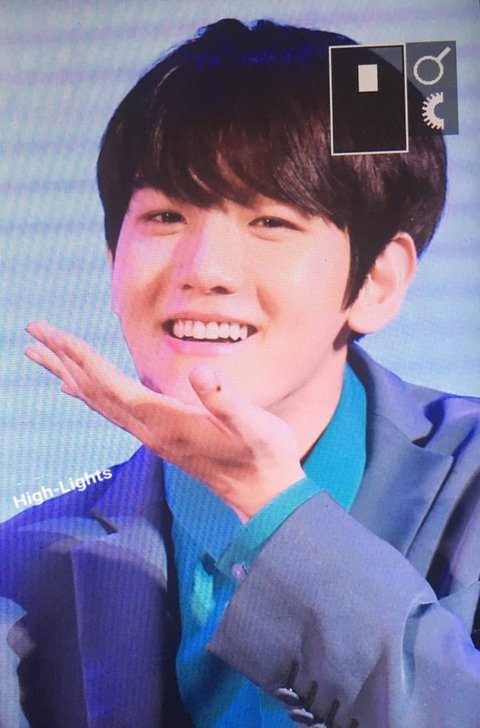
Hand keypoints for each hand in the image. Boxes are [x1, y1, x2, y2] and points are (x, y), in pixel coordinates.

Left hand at [24, 321, 305, 519]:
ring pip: (99, 402)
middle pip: (94, 392)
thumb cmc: (263, 457)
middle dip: (63, 359)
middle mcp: (151, 431)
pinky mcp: (161, 438)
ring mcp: (154, 437)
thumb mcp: (254, 426)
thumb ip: (226, 400)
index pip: (112, 385)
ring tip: (42, 356)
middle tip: (33, 332)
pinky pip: (113, 412)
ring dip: (69, 375)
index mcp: (167, 423)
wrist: (265, 495)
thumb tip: (202, 371)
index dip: (81, 357)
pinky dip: (90, 394)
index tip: (51, 335)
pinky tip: (77, 388)